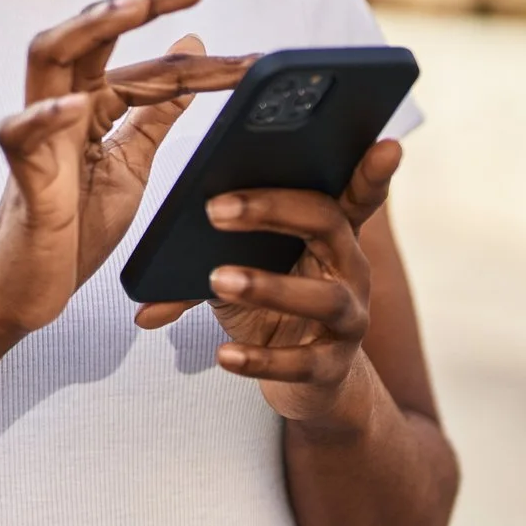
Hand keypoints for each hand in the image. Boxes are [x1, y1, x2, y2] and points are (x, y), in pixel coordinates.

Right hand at [0, 0, 253, 336]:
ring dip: (88, 28)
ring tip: (131, 7)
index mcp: (90, 106)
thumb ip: (156, 111)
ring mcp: (38, 138)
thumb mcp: (131, 163)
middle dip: (140, 3)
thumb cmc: (72, 226)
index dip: (203, 65)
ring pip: (47, 57)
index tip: (258, 62)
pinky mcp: (23, 178)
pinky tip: (71, 107)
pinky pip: (20, 137)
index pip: (146, 68)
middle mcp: (60, 108)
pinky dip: (43, 118)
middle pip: (89, 34)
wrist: (27, 289)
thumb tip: (192, 45)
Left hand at [135, 140, 403, 422]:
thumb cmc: (268, 308)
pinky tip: (224, 355)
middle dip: (273, 210)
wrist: (303, 383)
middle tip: (215, 209)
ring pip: (323, 297)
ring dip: (268, 287)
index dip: (373, 170)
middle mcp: (350, 269)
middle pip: (327, 224)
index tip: (386, 143)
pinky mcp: (332, 366)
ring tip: (217, 280)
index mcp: (331, 233)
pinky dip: (261, 359)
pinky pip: (303, 362)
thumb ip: (200, 261)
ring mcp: (348, 319)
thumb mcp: (242, 269)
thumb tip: (139, 295)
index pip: (357, 192)